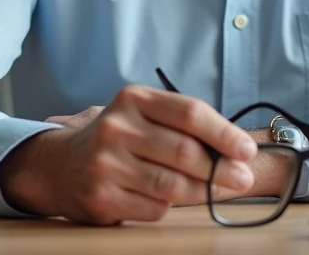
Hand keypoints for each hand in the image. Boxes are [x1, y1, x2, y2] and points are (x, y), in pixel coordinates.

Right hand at [0, 85, 256, 224]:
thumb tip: (235, 152)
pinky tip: (170, 200)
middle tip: (243, 177)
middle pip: (184, 151)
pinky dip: (170, 207)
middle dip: (221, 168)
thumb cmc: (119, 138)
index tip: (247, 150)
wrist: (61, 165)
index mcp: (133, 99)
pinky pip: (154, 209)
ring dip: (205, 191)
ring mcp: (106, 164)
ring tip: (222, 190)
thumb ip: (183, 126)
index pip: (189, 112)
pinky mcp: (101, 198)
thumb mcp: (144, 115)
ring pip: (172, 185)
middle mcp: (117, 127)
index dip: (224, 133)